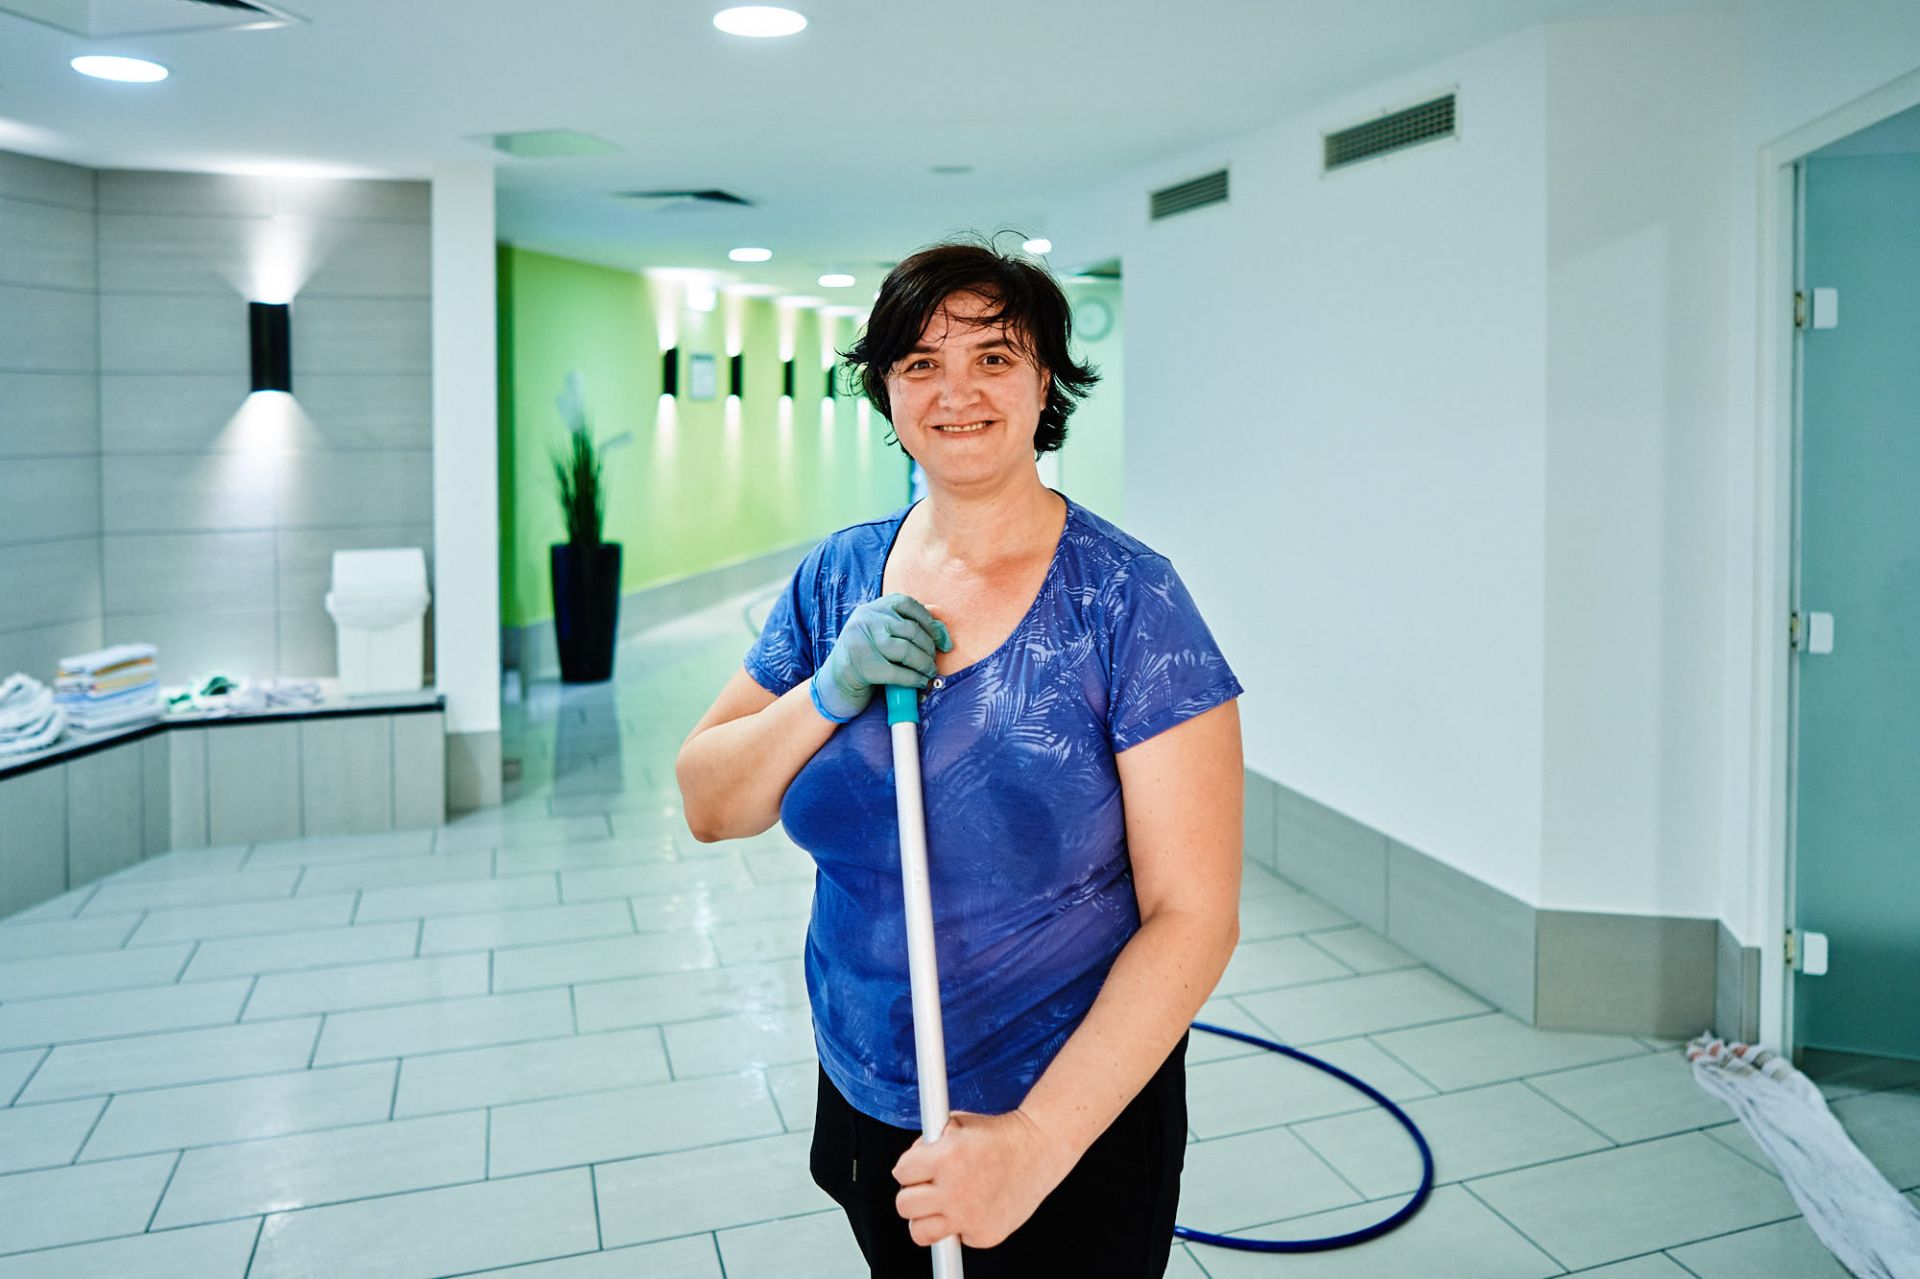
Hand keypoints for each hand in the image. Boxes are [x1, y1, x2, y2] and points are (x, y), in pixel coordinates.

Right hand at [813, 593, 950, 721]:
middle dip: (929, 648)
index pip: (907, 604)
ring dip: (924, 663)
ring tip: (929, 672)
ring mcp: (862, 642)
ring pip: (906, 650)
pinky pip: (898, 672)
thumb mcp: (879, 634)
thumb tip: (941, 630)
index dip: (929, 621)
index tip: (941, 640)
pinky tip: (921, 682)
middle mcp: (866, 620)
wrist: (835, 683)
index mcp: (872, 608)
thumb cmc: (865, 658)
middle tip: (934, 662)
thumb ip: (904, 625)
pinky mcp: (863, 666)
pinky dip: (914, 679)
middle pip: (911, 629)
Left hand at [892, 1109, 1074, 1249]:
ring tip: (942, 1203)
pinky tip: (974, 1206)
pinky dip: (959, 1225)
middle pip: (904, 1205)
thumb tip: (909, 1163)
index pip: (900, 1173)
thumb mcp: (957, 1124)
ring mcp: (969, 1217)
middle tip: (928, 1186)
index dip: (909, 1167)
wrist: (1039, 1148)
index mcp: (946, 1158)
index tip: (918, 1167)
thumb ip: (928, 1144)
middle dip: (913, 1192)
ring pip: (920, 1232)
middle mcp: (955, 1191)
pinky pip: (954, 1237)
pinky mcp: (984, 1235)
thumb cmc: (1000, 1135)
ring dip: (927, 1217)